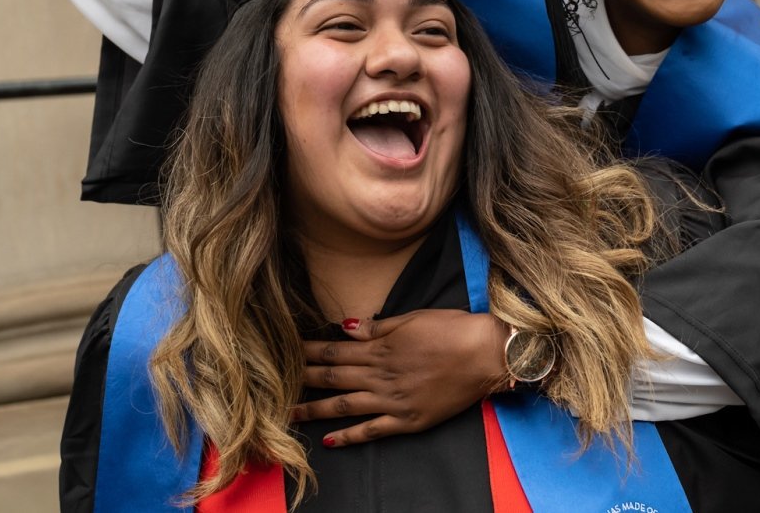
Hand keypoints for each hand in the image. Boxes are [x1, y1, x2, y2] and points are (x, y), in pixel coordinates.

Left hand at [295, 310, 508, 447]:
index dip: (308, 351)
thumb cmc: (452, 329)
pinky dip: (349, 436)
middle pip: (333, 376)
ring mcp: (393, 400)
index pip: (335, 349)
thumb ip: (378, 327)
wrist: (485, 355)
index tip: (285, 352)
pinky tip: (329, 440)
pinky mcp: (408, 420)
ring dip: (315, 410)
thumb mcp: (413, 318)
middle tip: (274, 384)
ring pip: (345, 405)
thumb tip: (346, 327)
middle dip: (303, 379)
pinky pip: (372, 430)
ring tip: (289, 415)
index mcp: (381, 347)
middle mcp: (381, 375)